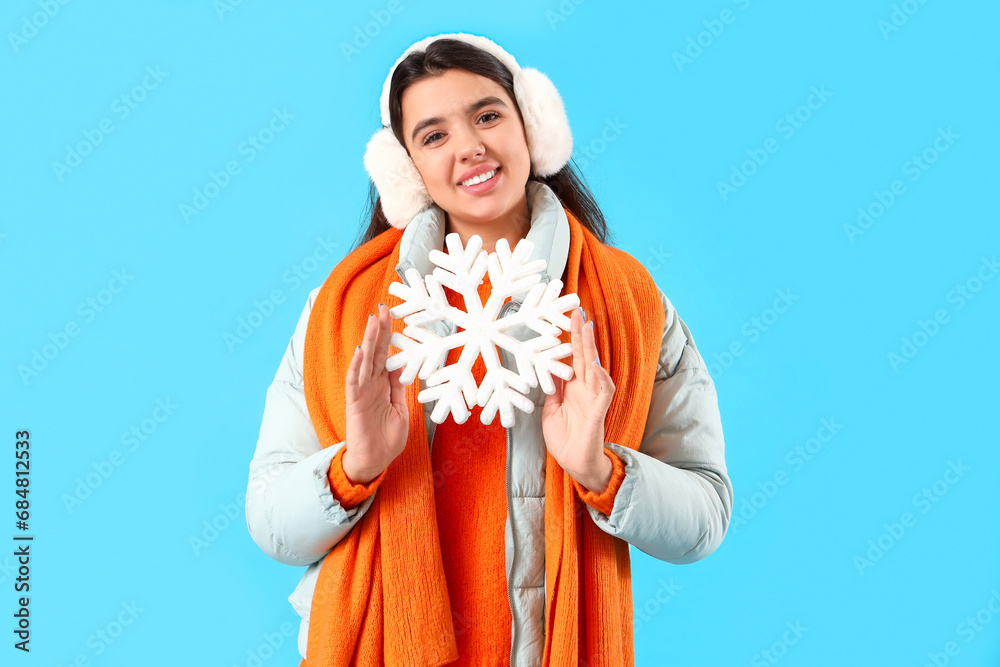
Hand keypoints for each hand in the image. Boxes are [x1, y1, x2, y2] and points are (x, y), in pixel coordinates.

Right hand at [343, 303, 408, 483]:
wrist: (374, 462)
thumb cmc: (387, 439)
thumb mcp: (401, 410)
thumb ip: (400, 389)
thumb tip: (404, 367)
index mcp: (384, 385)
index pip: (386, 355)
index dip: (388, 336)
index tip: (391, 316)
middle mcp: (372, 384)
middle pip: (375, 352)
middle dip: (379, 330)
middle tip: (382, 308)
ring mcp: (362, 392)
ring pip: (365, 361)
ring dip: (368, 341)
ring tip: (371, 321)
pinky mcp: (355, 403)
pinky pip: (354, 382)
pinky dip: (356, 366)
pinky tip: (359, 352)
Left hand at [541, 307, 615, 491]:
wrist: (575, 464)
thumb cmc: (565, 439)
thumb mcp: (550, 411)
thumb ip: (552, 390)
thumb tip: (546, 369)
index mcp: (573, 388)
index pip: (573, 358)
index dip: (571, 339)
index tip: (567, 319)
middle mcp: (585, 389)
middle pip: (585, 355)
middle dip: (581, 334)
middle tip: (577, 311)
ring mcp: (593, 398)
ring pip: (595, 367)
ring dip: (591, 348)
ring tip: (587, 327)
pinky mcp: (598, 411)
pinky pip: (603, 391)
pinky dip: (600, 377)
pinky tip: (593, 365)